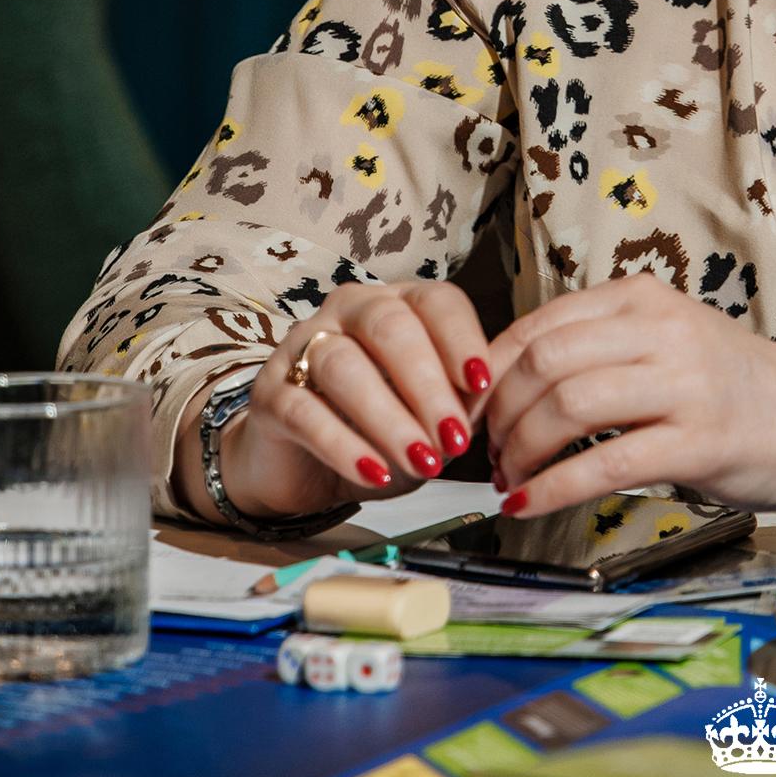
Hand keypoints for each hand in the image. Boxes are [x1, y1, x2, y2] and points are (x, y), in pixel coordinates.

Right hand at [186, 283, 495, 524]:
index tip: (481, 383)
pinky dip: (343, 445)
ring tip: (422, 463)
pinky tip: (374, 474)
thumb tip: (506, 373)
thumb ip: (468, 396)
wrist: (303, 469)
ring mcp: (303, 345)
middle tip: (454, 438)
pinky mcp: (269, 392)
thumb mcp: (432, 418)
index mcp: (399, 303)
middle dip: (427, 385)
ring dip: (388, 418)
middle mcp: (350, 310)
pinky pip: (304, 411)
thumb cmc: (378, 431)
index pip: (435, 301)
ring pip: (344, 365)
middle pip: (389, 327)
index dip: (460, 339)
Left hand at [477, 274, 775, 524]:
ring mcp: (683, 385)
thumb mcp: (666, 339)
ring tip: (509, 478)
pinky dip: (553, 488)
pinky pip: (605, 465)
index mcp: (645, 299)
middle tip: (486, 451)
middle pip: (545, 361)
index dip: (489, 371)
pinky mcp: (697, 442)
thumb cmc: (731, 385)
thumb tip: (503, 381)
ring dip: (521, 450)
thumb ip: (601, 346)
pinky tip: (529, 504)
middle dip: (498, 413)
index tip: (469, 408)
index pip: (540, 324)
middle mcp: (662, 330)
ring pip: (568, 406)